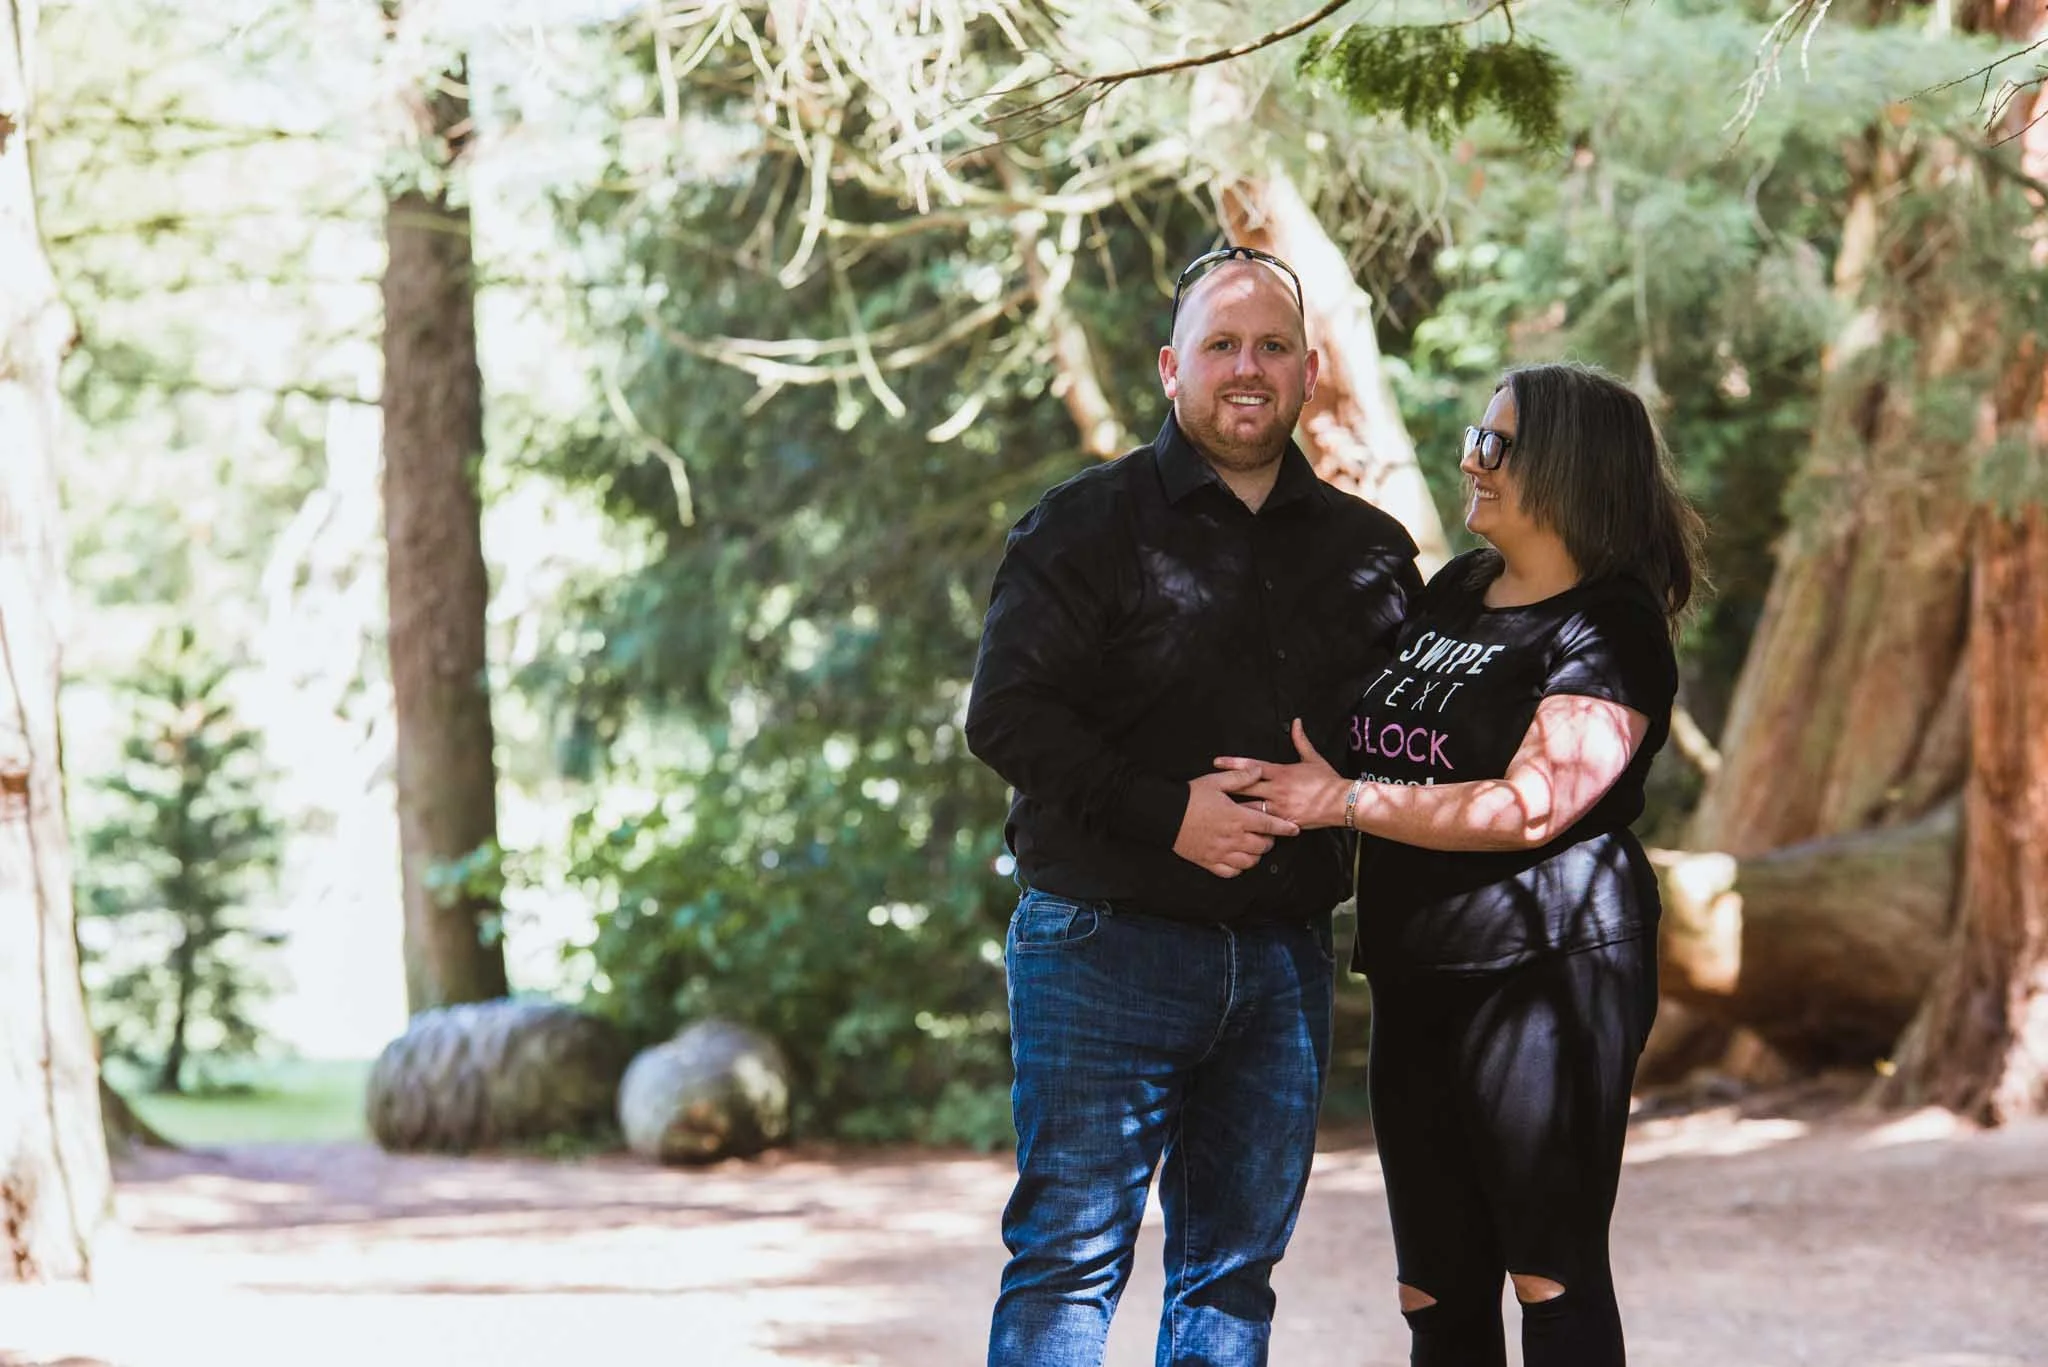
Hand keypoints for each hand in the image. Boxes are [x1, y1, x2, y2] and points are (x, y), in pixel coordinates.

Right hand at [1173, 767, 1301, 878]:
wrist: (1164, 814)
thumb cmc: (1190, 797)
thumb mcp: (1215, 781)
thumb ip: (1240, 777)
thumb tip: (1259, 770)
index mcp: (1237, 817)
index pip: (1269, 825)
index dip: (1285, 828)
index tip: (1294, 829)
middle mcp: (1233, 838)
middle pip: (1262, 846)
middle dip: (1269, 841)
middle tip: (1267, 834)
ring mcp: (1221, 852)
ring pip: (1250, 862)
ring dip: (1256, 855)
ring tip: (1254, 846)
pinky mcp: (1209, 862)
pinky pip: (1231, 872)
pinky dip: (1238, 868)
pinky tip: (1238, 859)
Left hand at [1214, 718, 1349, 829]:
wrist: (1342, 802)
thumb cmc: (1327, 780)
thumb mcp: (1313, 758)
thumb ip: (1301, 741)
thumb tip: (1296, 722)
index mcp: (1281, 772)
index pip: (1252, 766)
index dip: (1233, 764)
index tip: (1217, 762)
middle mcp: (1278, 789)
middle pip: (1246, 788)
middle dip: (1227, 788)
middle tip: (1210, 789)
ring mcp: (1281, 807)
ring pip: (1252, 809)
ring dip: (1236, 810)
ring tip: (1219, 812)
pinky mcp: (1286, 822)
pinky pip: (1266, 826)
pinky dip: (1254, 827)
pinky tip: (1240, 830)